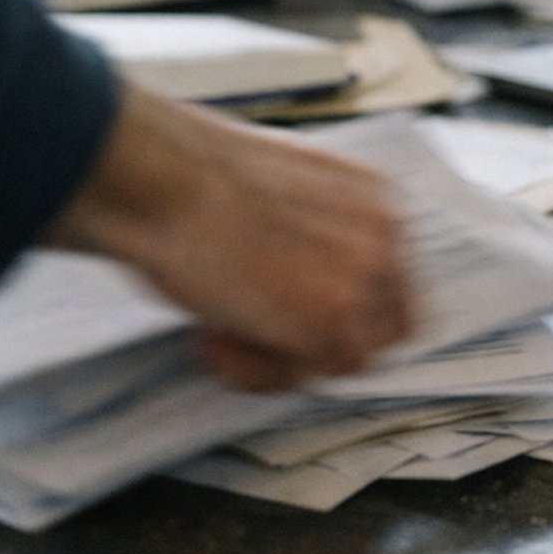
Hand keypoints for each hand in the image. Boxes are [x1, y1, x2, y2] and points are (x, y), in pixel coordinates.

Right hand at [47, 86, 414, 391]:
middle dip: (326, 340)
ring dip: (285, 359)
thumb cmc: (188, 177)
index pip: (391, 276)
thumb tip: (296, 280)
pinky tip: (210, 339)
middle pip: (387, 322)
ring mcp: (363, 282)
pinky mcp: (330, 324)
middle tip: (257, 332)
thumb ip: (309, 236)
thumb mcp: (276, 193)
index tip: (292, 311)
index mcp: (373, 196)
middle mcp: (383, 236)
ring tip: (219, 331)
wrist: (161, 179)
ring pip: (352, 356)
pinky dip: (258, 372)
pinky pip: (309, 376)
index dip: (344, 303)